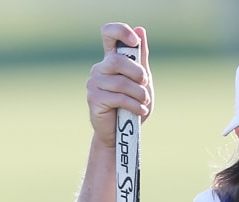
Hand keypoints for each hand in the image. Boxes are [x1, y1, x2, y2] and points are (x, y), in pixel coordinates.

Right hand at [86, 23, 153, 147]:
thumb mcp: (142, 81)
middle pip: (117, 60)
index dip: (121, 31)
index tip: (135, 42)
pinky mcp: (94, 99)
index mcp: (111, 60)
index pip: (109, 33)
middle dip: (138, 73)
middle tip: (145, 84)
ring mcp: (94, 83)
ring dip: (139, 94)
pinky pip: (118, 98)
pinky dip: (135, 105)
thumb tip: (140, 30)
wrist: (121, 133)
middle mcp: (100, 69)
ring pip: (121, 82)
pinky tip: (141, 111)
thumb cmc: (132, 105)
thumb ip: (141, 58)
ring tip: (144, 103)